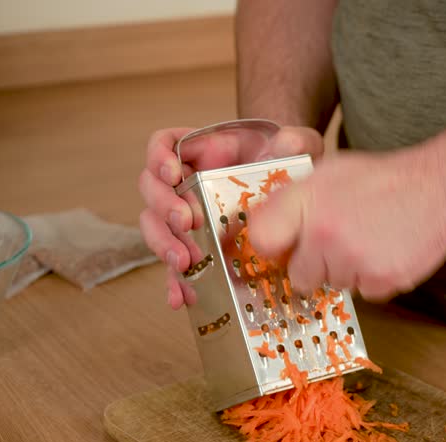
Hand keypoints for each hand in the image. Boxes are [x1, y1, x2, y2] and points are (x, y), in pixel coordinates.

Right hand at [138, 124, 322, 308]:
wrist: (289, 190)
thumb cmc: (283, 163)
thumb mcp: (294, 146)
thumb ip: (293, 140)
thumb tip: (286, 144)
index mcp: (201, 150)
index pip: (163, 144)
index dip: (159, 157)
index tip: (173, 173)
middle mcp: (185, 181)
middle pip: (152, 188)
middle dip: (164, 207)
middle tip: (187, 223)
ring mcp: (186, 215)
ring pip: (155, 226)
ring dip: (164, 244)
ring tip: (184, 261)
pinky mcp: (195, 246)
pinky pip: (175, 264)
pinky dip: (174, 281)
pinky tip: (181, 296)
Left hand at [247, 149, 445, 301]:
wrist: (439, 188)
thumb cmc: (384, 180)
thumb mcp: (330, 173)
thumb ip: (294, 200)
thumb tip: (263, 229)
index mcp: (307, 201)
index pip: (262, 238)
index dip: (273, 247)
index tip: (284, 248)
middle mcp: (324, 233)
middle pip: (299, 276)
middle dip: (315, 264)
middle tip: (339, 241)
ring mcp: (352, 260)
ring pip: (334, 285)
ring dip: (347, 270)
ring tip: (370, 239)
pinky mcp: (379, 281)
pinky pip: (364, 293)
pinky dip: (373, 279)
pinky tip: (385, 251)